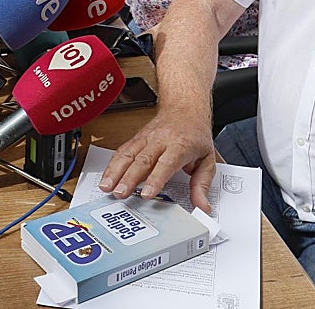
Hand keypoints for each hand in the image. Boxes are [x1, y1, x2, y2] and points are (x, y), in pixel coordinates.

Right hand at [98, 109, 216, 213]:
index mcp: (180, 145)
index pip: (166, 163)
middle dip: (129, 178)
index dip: (155, 179)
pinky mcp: (136, 138)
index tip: (147, 194)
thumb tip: (202, 207)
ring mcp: (146, 138)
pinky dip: (112, 165)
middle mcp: (160, 140)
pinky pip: (122, 151)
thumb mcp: (207, 160)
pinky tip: (106, 178)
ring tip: (106, 188)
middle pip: (142, 160)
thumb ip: (202, 185)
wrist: (185, 108)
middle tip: (120, 194)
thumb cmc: (195, 135)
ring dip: (115, 171)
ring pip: (128, 154)